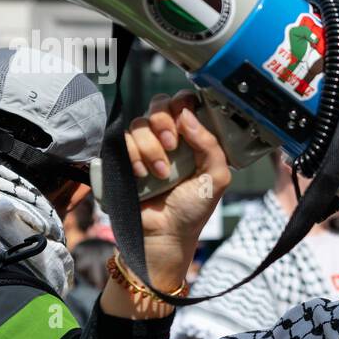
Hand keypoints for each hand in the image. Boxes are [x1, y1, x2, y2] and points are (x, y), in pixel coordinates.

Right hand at [123, 91, 230, 286]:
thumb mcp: (216, 178)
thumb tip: (189, 116)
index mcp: (192, 139)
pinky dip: (133, 156)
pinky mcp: (124, 158)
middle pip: (159, 104)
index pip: (185, 104)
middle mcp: (168, 138)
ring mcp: (145, 147)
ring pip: (140, 123)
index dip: (184, 105)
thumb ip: (211, 145)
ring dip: (151, 148)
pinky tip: (142, 174)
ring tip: (160, 173)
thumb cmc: (192, 209)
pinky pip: (123, 141)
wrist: (164, 235)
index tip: (185, 122)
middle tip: (171, 145)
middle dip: (164, 122)